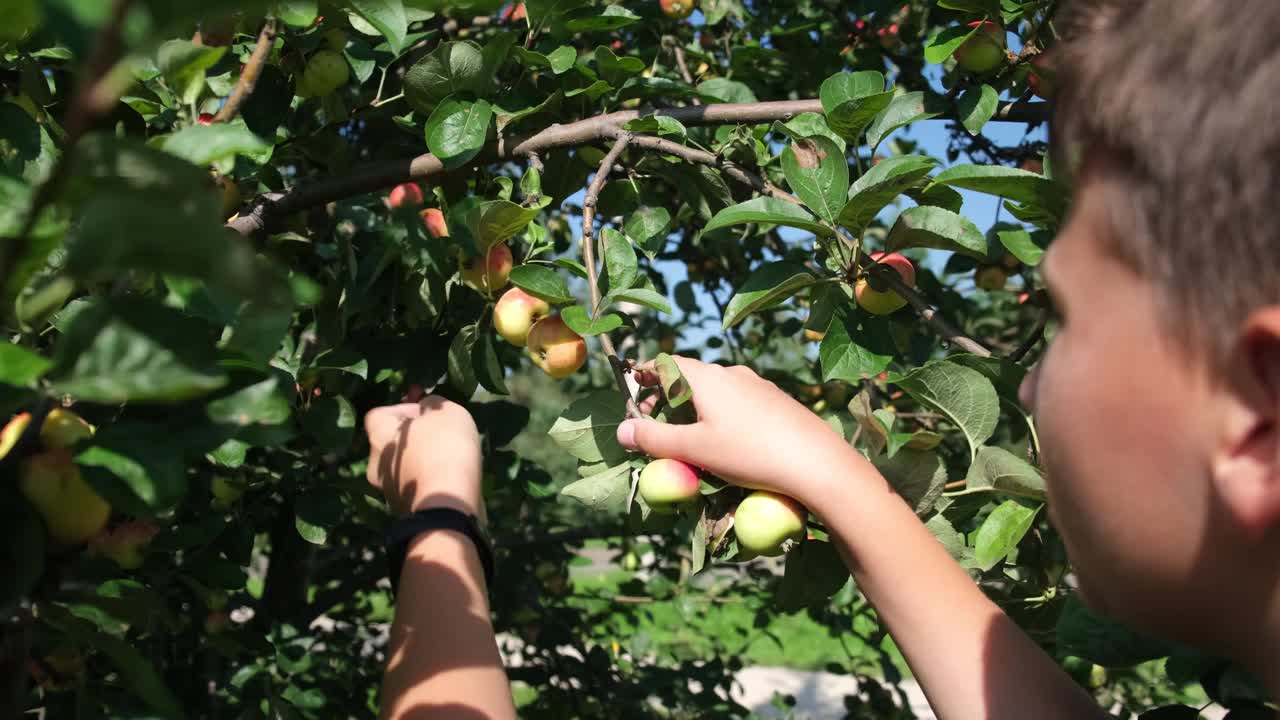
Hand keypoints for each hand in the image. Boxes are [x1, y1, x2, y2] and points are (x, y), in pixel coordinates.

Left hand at [364, 396, 484, 520]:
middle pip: (390, 443)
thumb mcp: (447, 412)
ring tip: (450, 457)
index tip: (426, 412)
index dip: (402, 409)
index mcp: (378, 436)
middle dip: (413, 437)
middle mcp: (376, 464)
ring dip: (421, 460)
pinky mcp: (404, 511)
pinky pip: (415, 487)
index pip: (379, 414)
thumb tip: (427, 407)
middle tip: (439, 434)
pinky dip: (428, 480)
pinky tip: (450, 478)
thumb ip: (434, 404)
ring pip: (403, 467)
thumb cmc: (445, 449)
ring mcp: (387, 491)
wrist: (449, 506)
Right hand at [617, 357, 868, 508]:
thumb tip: (620, 430)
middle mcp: (731, 373)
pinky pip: (737, 402)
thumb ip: (654, 439)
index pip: (665, 362)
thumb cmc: (749, 453)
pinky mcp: (775, 402)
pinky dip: (718, 414)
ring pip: (714, 390)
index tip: (631, 394)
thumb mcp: (695, 449)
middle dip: (666, 397)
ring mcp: (757, 385)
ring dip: (693, 408)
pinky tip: (725, 441)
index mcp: (707, 377)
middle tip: (653, 424)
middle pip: (688, 376)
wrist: (816, 462)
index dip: (644, 376)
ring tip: (686, 436)